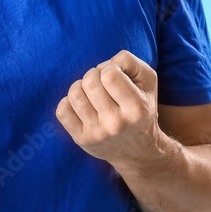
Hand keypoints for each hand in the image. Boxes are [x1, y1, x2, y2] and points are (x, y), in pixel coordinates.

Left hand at [55, 50, 162, 165]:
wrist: (138, 150)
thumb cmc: (141, 106)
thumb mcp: (148, 80)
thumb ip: (129, 62)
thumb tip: (103, 64)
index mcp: (137, 108)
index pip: (109, 75)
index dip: (108, 68)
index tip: (114, 75)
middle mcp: (117, 123)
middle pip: (90, 82)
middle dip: (93, 75)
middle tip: (102, 83)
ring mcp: (98, 133)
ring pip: (74, 94)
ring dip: (80, 86)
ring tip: (91, 93)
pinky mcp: (82, 140)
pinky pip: (62, 110)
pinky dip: (68, 102)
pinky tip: (82, 105)